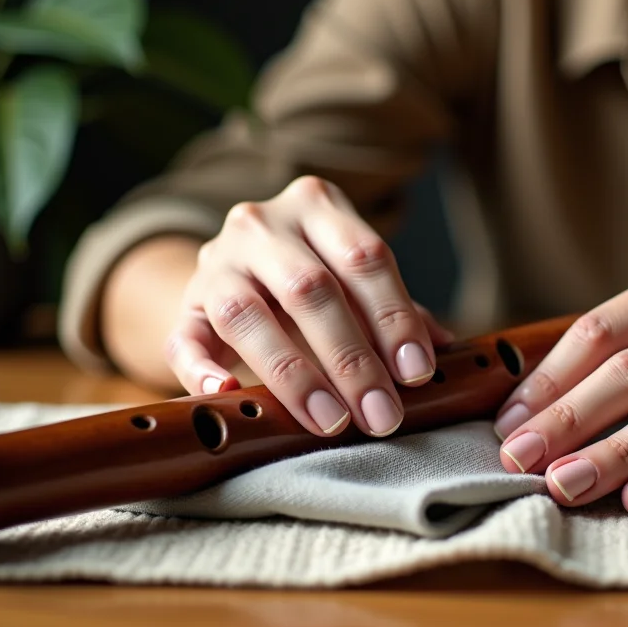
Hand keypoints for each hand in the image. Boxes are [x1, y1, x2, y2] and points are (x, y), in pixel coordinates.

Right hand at [164, 176, 452, 436]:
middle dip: (351, 359)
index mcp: (318, 205)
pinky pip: (184, 338)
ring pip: (248, 313)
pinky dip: (201, 368)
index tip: (417, 374)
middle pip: (310, 288)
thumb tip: (445, 348)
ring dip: (294, 374)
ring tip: (330, 421)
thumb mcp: (354, 282)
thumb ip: (395, 310)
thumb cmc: (312, 283)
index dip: (393, 317)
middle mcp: (262, 224)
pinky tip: (227, 393)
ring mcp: (215, 262)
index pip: (365, 257)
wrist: (234, 276)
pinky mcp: (181, 307)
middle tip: (381, 416)